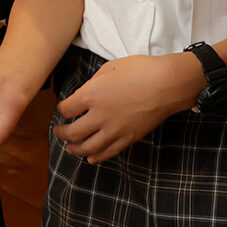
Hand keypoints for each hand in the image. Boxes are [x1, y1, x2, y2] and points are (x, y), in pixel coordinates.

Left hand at [52, 53, 201, 163]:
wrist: (168, 84)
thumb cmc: (140, 70)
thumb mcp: (109, 68)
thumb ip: (93, 83)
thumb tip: (86, 94)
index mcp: (91, 95)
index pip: (66, 109)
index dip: (62, 109)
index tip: (63, 108)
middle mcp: (99, 115)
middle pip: (72, 132)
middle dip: (61, 133)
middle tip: (58, 132)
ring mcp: (114, 130)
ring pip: (88, 147)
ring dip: (75, 149)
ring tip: (70, 148)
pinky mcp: (129, 138)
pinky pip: (108, 152)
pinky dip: (97, 157)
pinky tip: (91, 157)